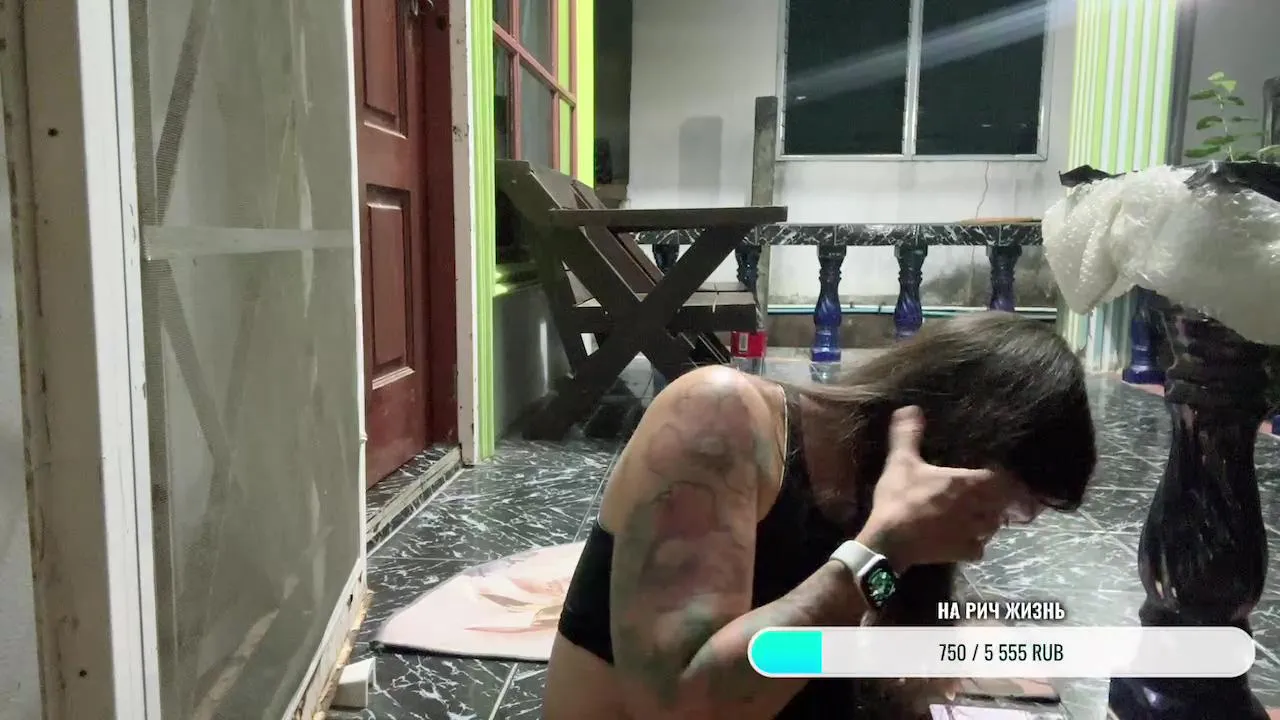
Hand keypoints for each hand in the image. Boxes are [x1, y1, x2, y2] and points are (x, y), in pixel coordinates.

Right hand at [855, 406, 1010, 569]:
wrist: (890, 540)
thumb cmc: (900, 498)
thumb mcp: (900, 462)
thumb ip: (908, 435)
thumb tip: (910, 407)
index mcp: (967, 484)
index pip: (1001, 478)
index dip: (1001, 476)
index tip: (995, 473)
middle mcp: (977, 508)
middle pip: (1003, 503)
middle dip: (999, 498)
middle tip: (991, 493)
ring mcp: (972, 533)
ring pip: (994, 526)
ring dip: (990, 520)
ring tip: (982, 515)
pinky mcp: (963, 552)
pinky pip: (980, 548)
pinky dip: (977, 544)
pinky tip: (967, 539)